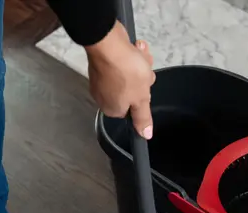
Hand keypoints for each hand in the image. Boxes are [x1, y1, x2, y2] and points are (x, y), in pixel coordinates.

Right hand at [85, 21, 154, 138]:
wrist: (109, 42)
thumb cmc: (125, 71)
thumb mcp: (141, 99)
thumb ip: (143, 117)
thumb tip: (145, 135)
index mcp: (112, 109)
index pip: (132, 109)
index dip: (141, 97)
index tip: (144, 88)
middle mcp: (103, 96)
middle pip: (131, 90)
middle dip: (141, 78)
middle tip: (143, 71)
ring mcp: (101, 78)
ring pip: (129, 73)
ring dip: (139, 64)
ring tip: (139, 55)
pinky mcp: (103, 61)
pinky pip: (121, 60)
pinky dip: (130, 54)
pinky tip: (133, 48)